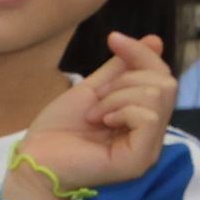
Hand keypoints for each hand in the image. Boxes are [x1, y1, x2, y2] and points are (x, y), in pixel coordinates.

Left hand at [19, 32, 178, 199]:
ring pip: (157, 95)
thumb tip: (154, 40)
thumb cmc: (57, 130)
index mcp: (142, 119)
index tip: (113, 39)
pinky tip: (101, 122)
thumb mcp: (92, 90)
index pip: (162, 76)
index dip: (140, 53)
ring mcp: (148, 149)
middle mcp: (151, 135)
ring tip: (94, 115)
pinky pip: (148, 116)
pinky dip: (122, 110)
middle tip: (96, 98)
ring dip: (118, 96)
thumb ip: (123, 68)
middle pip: (165, 83)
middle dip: (126, 79)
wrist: (33, 159)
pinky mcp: (139, 159)